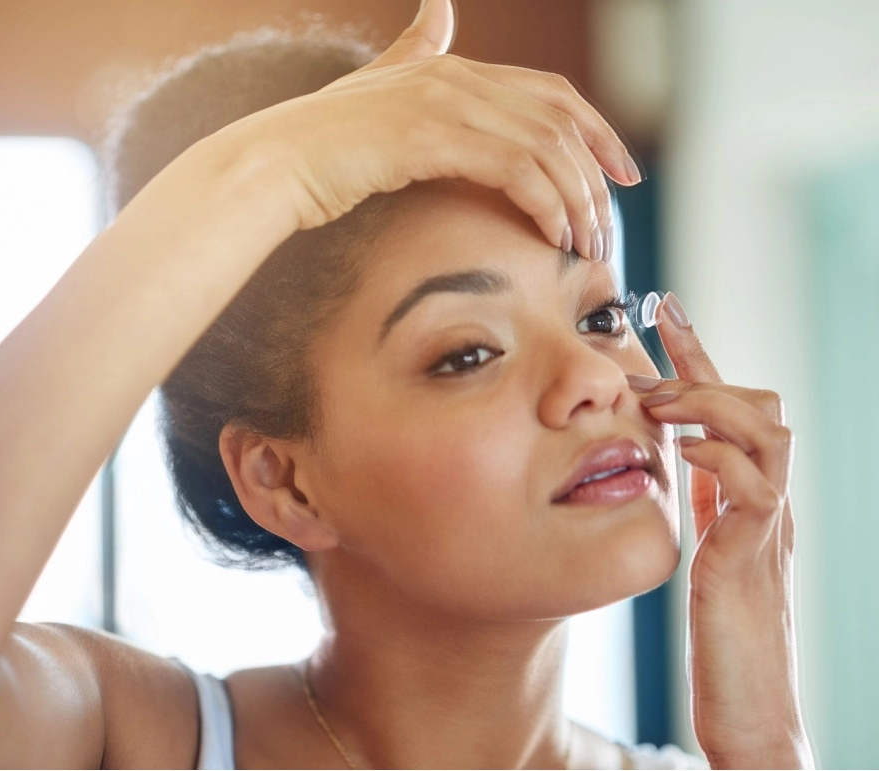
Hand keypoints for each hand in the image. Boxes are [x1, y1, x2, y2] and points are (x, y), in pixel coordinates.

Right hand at [199, 0, 640, 258]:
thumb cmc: (324, 147)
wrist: (273, 165)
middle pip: (561, 118)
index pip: (552, 94)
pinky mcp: (430, 137)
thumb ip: (415, 49)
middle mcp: (456, 75)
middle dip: (599, 172)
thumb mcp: (378, 90)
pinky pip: (515, 169)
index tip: (621, 172)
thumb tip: (439, 6)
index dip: (596, 131)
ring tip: (586, 244)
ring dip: (577, 200)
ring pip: (545, 147)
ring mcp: (443, 102)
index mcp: (453, 68)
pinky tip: (554, 235)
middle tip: (610, 220)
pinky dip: (545, 204)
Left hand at [627, 293, 813, 768]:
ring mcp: (767, 523)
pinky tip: (683, 455)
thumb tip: (665, 453)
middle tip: (648, 360)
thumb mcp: (703, 544)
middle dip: (702, 370)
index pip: (726, 406)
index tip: (660, 306)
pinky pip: (752, 483)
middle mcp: (765, 497)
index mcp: (745, 492)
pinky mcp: (754, 554)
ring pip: (767, 429)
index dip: (696, 353)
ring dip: (709, 405)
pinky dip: (716, 455)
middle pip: (760, 402)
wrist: (749, 702)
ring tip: (661, 406)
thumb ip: (697, 499)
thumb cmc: (719, 627)